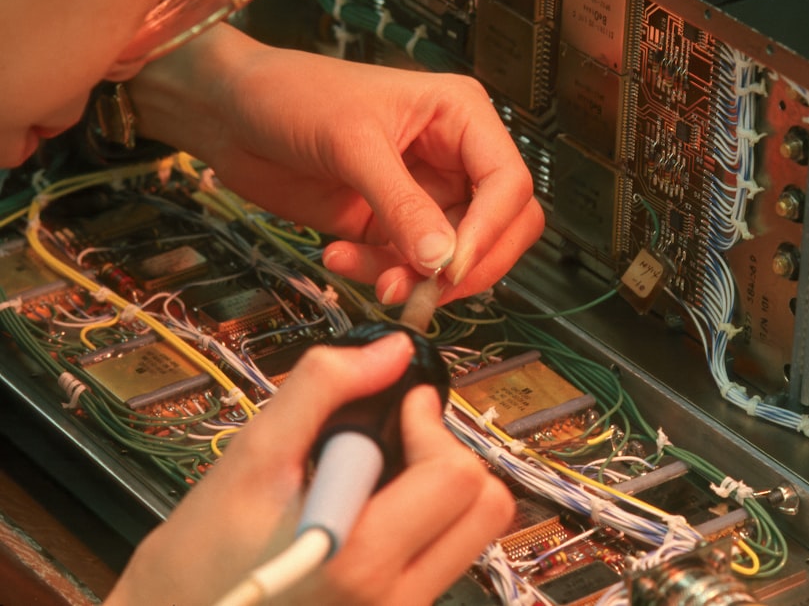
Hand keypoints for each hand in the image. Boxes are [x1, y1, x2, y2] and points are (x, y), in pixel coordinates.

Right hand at [106, 333, 513, 604]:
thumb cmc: (201, 553)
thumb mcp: (253, 455)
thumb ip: (323, 388)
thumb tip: (393, 350)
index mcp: (360, 559)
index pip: (455, 477)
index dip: (431, 422)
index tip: (401, 403)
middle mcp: (393, 599)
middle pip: (484, 506)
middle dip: (445, 454)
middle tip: (394, 439)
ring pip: (471, 533)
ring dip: (439, 489)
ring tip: (374, 479)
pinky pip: (444, 558)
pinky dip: (425, 522)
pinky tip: (369, 512)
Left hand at [130, 26, 543, 303]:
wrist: (231, 112)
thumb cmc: (292, 94)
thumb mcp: (353, 144)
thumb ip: (402, 205)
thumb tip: (443, 260)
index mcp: (460, 117)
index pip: (509, 184)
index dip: (490, 231)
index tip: (451, 266)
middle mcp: (453, 157)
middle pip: (501, 227)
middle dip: (466, 265)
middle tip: (425, 288)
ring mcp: (424, 194)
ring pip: (455, 257)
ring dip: (417, 277)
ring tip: (374, 279)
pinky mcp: (392, 224)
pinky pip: (410, 265)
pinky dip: (381, 273)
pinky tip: (341, 256)